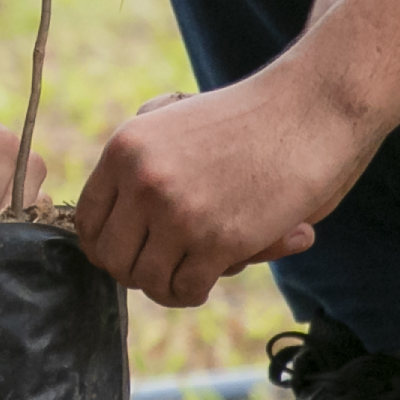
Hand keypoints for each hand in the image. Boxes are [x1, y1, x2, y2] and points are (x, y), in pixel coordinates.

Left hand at [74, 67, 360, 306]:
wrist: (312, 108)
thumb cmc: (250, 119)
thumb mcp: (176, 119)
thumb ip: (142, 158)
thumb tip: (117, 216)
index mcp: (125, 148)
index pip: (87, 223)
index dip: (109, 246)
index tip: (136, 249)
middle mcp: (142, 180)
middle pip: (111, 260)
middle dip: (137, 271)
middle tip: (168, 264)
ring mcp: (177, 211)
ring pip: (145, 281)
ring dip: (169, 285)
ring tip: (195, 270)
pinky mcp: (217, 239)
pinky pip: (185, 290)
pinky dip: (197, 291)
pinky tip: (217, 271)